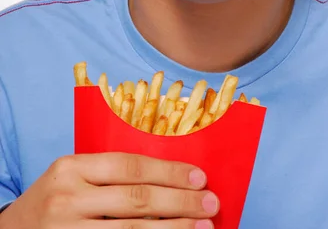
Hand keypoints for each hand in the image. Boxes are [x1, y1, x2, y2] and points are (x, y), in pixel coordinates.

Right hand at [0, 152, 218, 227]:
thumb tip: (169, 178)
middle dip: (179, 201)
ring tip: (202, 226)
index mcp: (72, 166)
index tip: (198, 177)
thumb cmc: (54, 197)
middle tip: (210, 202)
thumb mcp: (74, 175)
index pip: (130, 166)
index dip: (168, 172)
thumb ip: (110, 173)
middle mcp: (69, 197)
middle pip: (136, 199)